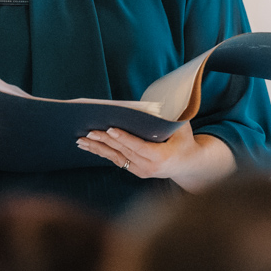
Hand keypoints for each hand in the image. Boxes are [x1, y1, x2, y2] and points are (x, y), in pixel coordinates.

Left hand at [76, 122, 233, 191]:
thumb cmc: (185, 141)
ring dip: (97, 148)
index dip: (124, 138)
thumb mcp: (182, 127)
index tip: (110, 128)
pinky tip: (88, 145)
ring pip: (115, 157)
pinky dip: (101, 152)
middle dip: (105, 140)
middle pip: (123, 151)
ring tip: (81, 140)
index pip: (139, 146)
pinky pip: (116, 160)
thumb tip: (158, 99)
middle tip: (89, 131)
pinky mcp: (134, 171)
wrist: (189, 165)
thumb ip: (171, 116)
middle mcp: (149, 167)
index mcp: (161, 157)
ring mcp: (140, 171)